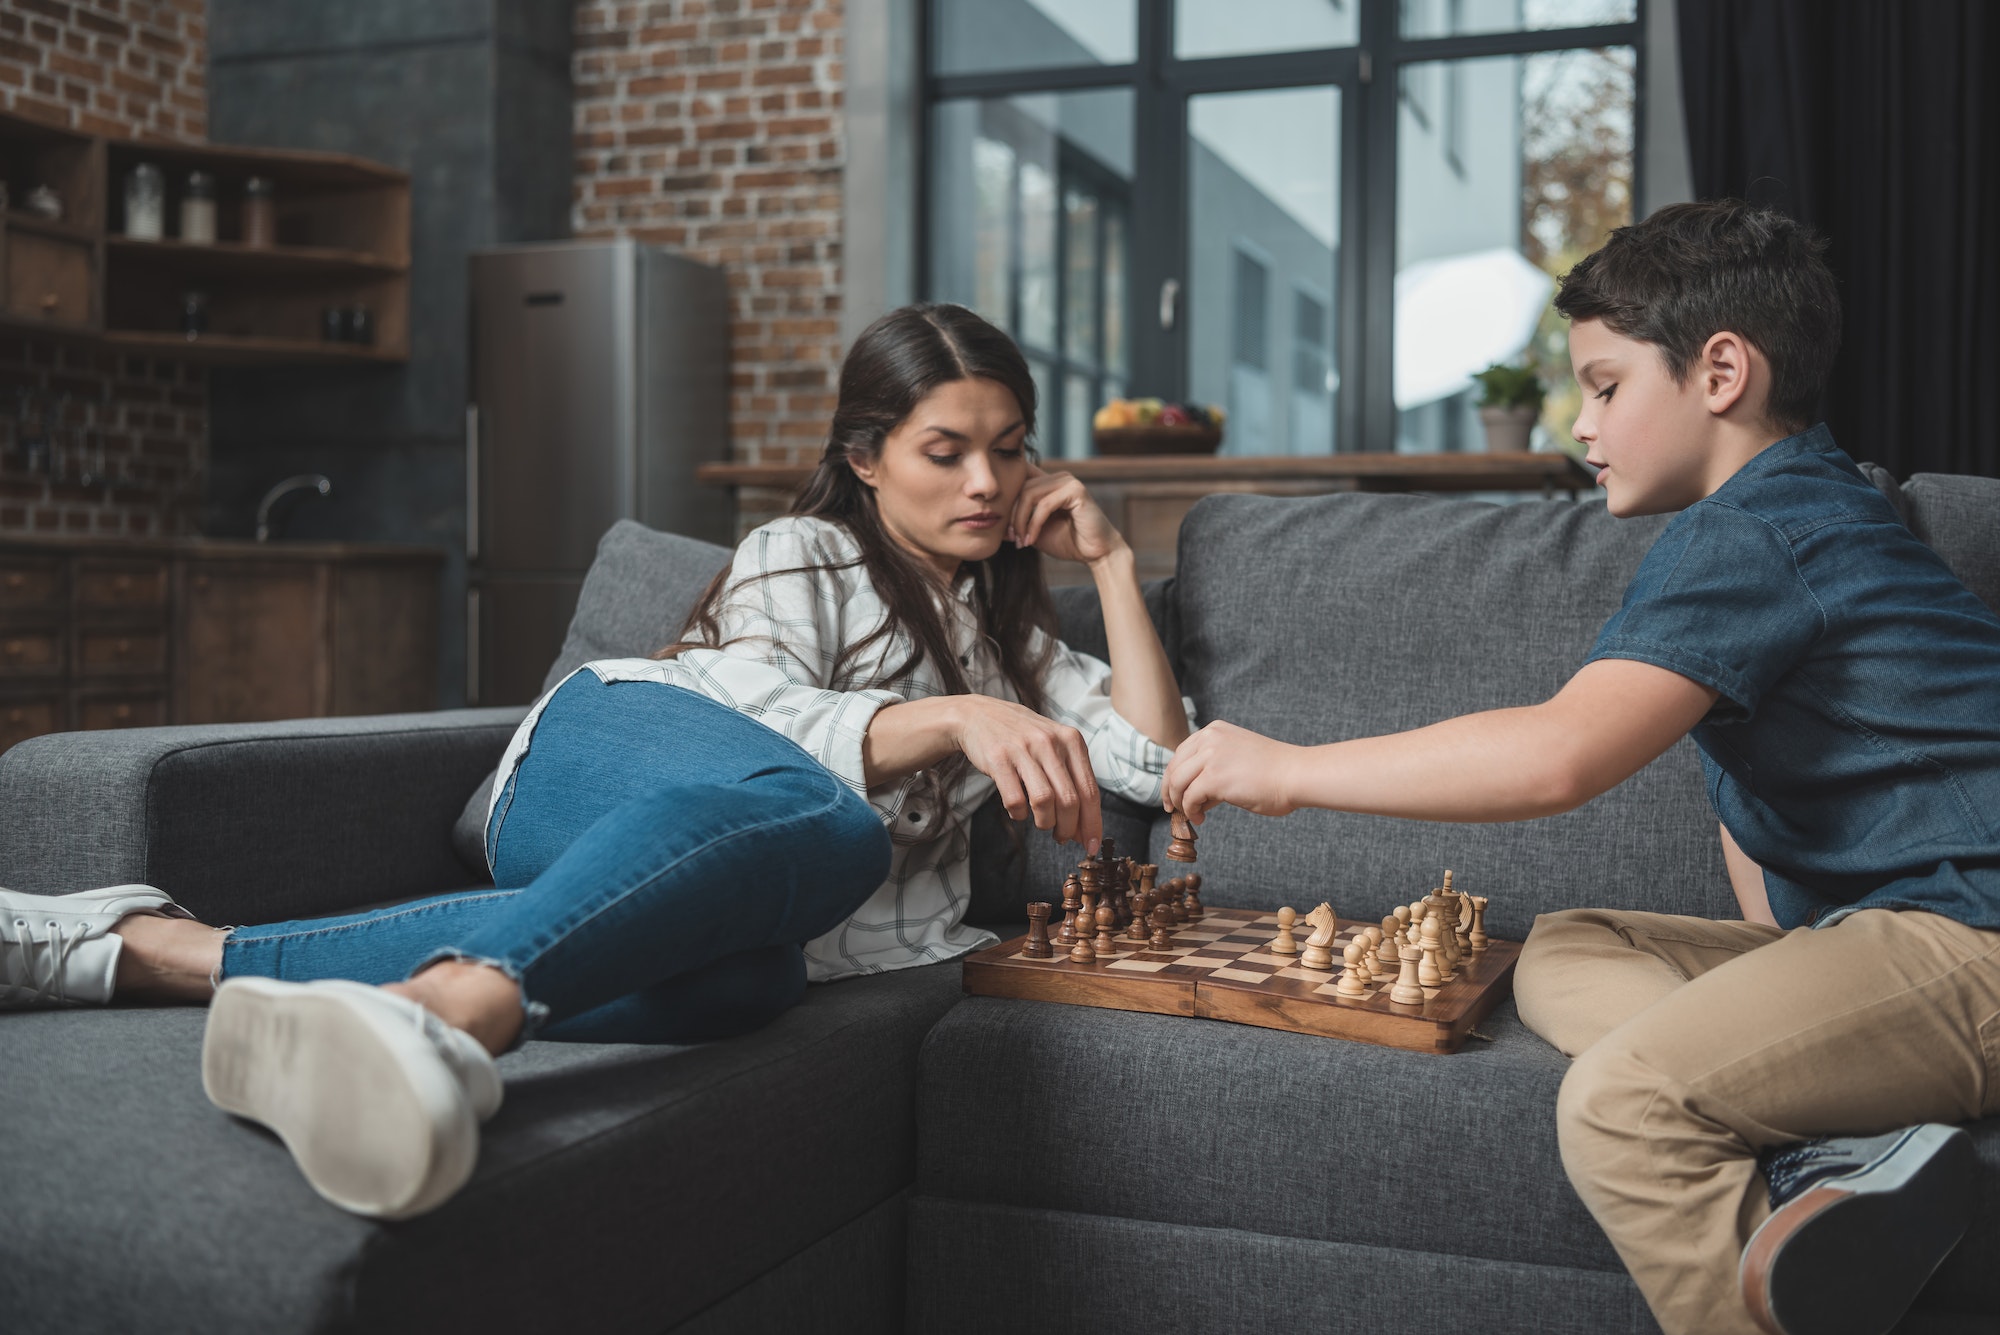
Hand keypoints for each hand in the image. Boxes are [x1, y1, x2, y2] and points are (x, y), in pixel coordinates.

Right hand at [953, 695, 1102, 850]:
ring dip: (1045, 823)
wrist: (980, 715)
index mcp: (1071, 740)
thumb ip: (1072, 782)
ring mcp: (1023, 750)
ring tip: (1042, 824)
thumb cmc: (1024, 738)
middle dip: (1069, 828)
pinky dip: (1019, 814)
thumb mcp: (1054, 748)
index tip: (1092, 846)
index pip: (1090, 791)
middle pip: (1070, 801)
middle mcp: (1050, 743)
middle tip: (1063, 837)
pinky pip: (1015, 800)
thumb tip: (1086, 829)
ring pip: (1044, 801)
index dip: (1093, 824)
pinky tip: (1019, 811)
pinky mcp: (999, 759)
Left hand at [1009, 463, 1125, 566]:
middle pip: (1020, 487)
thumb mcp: (1035, 531)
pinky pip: (1045, 505)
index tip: (1003, 527)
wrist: (1096, 553)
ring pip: (1029, 494)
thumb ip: (1018, 522)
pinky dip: (1034, 524)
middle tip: (1012, 538)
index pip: (1019, 478)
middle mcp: (1058, 477)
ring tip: (1022, 541)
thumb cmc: (1068, 542)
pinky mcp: (1076, 491)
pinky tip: (1032, 540)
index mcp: (1048, 483)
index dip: (1006, 498)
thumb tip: (993, 520)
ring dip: (1021, 521)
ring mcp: (1068, 481)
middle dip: (1012, 515)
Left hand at [1162, 721, 1302, 822]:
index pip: (1181, 753)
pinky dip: (1190, 811)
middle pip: (1174, 767)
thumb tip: (1194, 795)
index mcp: (1215, 730)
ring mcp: (1211, 757)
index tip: (1173, 792)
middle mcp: (1209, 738)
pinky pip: (1189, 798)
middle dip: (1170, 790)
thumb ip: (1215, 769)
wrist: (1296, 775)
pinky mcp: (1214, 778)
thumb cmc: (1275, 772)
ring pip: (1177, 783)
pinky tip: (1200, 818)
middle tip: (1172, 808)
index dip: (1173, 775)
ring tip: (1190, 815)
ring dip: (1180, 803)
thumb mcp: (1238, 758)